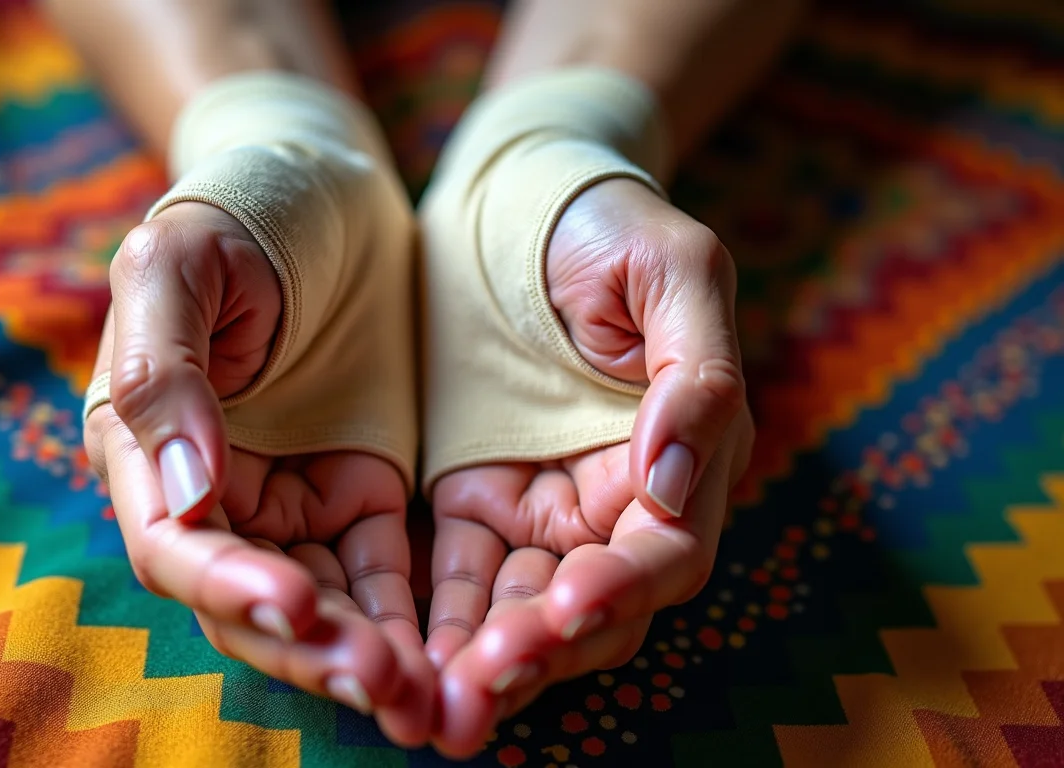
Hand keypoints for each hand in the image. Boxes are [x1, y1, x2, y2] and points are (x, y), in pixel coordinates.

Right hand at [84, 202, 432, 745]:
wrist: (319, 186)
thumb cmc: (234, 212)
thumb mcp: (176, 263)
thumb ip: (165, 371)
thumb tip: (184, 493)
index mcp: (147, 447)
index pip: (177, 546)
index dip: (230, 587)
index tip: (298, 604)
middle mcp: (212, 493)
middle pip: (249, 602)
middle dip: (311, 649)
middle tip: (383, 682)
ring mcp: (288, 500)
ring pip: (319, 606)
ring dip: (364, 654)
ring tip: (426, 692)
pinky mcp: (359, 493)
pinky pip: (381, 573)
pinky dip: (408, 617)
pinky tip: (450, 652)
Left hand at [424, 180, 753, 756]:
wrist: (527, 194)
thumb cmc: (612, 221)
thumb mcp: (675, 271)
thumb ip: (696, 377)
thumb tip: (669, 484)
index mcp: (684, 455)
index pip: (664, 552)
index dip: (621, 589)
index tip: (566, 610)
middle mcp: (618, 503)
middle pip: (591, 608)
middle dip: (539, 654)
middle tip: (478, 690)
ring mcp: (544, 508)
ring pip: (521, 609)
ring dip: (482, 662)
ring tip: (434, 706)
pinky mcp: (475, 501)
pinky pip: (457, 578)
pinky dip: (435, 624)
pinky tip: (399, 659)